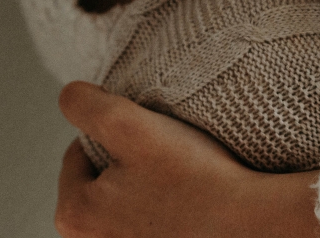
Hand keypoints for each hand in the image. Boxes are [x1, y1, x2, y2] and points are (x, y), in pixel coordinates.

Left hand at [55, 82, 319, 237]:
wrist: (250, 223)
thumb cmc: (194, 177)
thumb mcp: (130, 125)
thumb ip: (86, 105)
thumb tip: (69, 96)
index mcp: (73, 214)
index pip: (79, 153)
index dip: (115, 133)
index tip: (150, 133)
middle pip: (102, 181)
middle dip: (129, 162)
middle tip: (165, 153)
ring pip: (127, 201)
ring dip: (147, 184)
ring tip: (180, 176)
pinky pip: (152, 220)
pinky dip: (166, 207)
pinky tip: (189, 199)